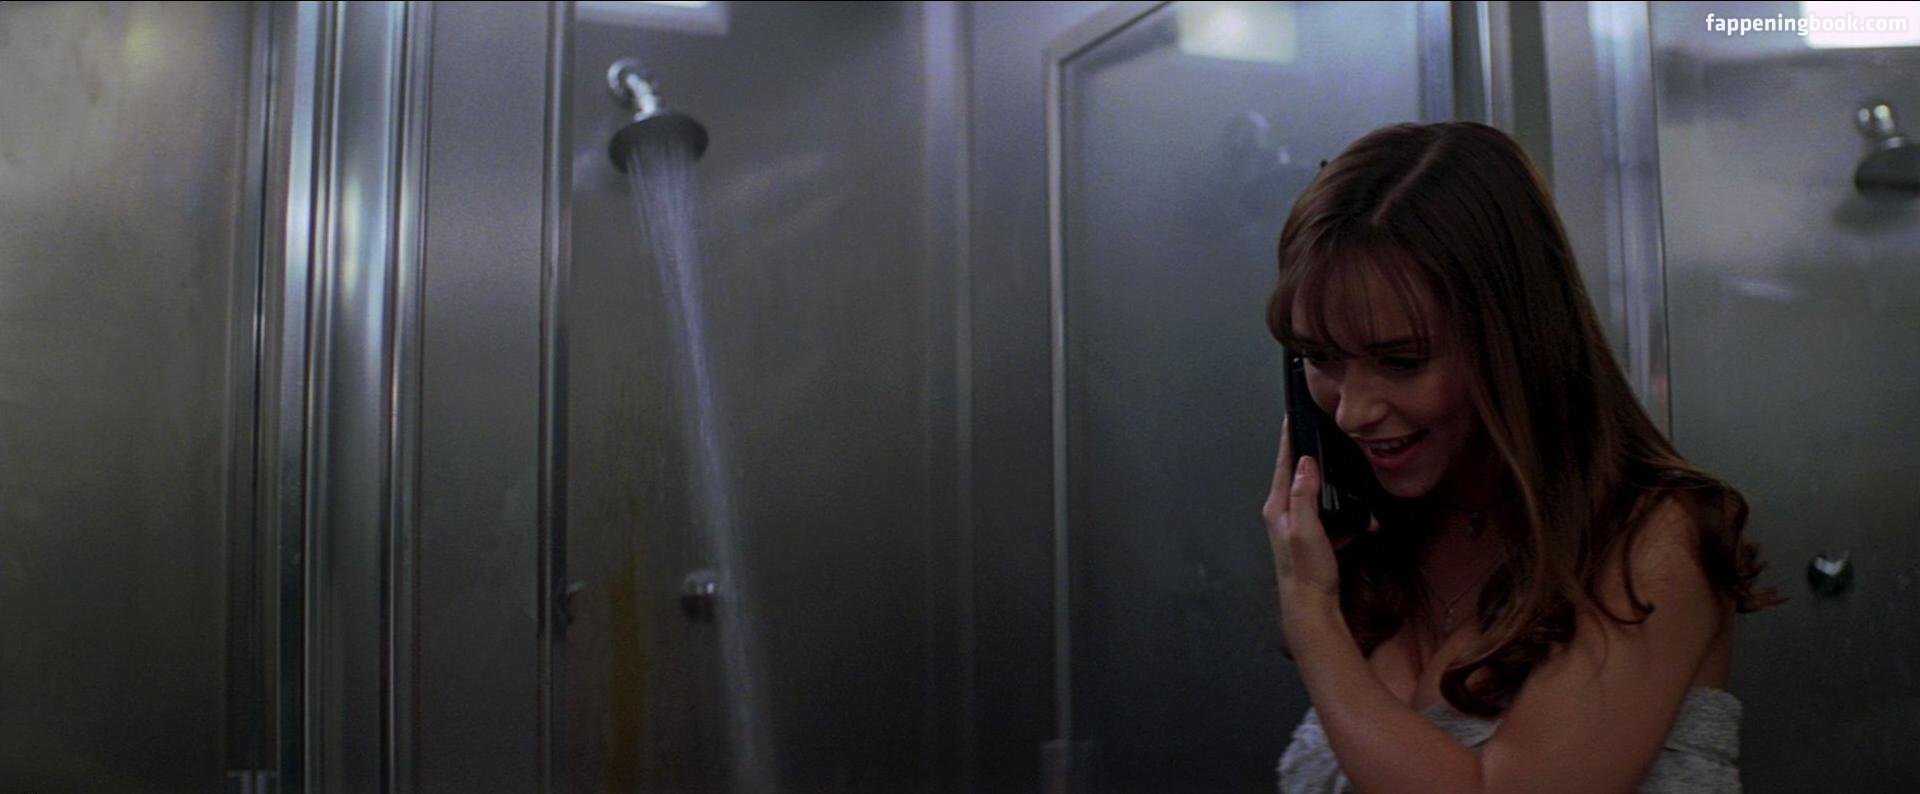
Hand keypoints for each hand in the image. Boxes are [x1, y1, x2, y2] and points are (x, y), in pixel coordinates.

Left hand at [1262, 419, 1351, 621]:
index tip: (1292, 415)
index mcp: (1278, 506)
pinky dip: (1339, 515)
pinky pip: (1325, 515)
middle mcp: (1282, 512)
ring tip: (1346, 486)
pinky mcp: (1309, 536)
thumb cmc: (1307, 572)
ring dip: (1331, 490)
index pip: (1283, 462)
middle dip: (1312, 457)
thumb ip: (1304, 495)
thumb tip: (1307, 463)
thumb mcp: (1306, 529)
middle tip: (1322, 437)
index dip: (1289, 438)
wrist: (1311, 607)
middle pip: (1297, 474)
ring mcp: (1295, 524)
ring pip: (1314, 494)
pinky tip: (1353, 524)